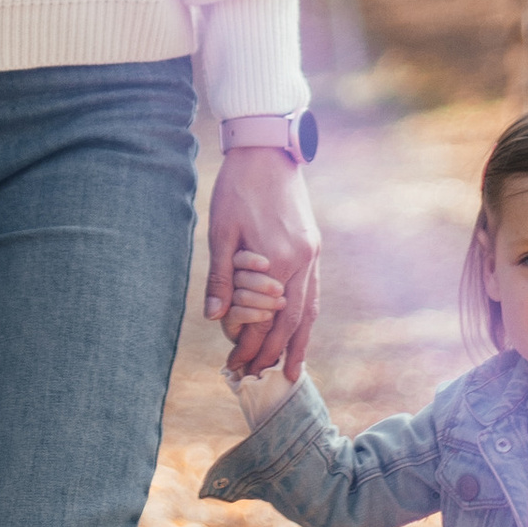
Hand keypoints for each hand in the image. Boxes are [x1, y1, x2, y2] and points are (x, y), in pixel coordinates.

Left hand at [205, 148, 318, 380]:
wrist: (267, 149)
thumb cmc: (238, 186)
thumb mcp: (221, 230)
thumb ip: (222, 276)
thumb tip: (214, 316)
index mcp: (277, 260)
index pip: (263, 318)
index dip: (249, 345)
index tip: (234, 366)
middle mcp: (301, 262)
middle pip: (290, 322)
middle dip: (271, 352)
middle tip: (254, 377)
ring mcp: (311, 254)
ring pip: (308, 310)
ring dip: (297, 343)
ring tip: (289, 372)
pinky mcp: (312, 246)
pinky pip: (313, 292)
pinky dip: (306, 317)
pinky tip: (300, 331)